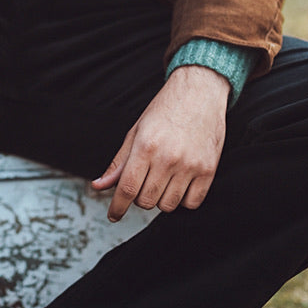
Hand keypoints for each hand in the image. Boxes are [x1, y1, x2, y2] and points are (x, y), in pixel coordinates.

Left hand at [92, 64, 227, 221]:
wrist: (199, 91)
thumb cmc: (165, 110)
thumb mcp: (136, 131)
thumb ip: (119, 162)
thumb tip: (99, 186)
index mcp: (146, 147)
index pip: (127, 189)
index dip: (117, 207)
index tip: (114, 215)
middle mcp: (168, 158)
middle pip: (146, 201)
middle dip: (140, 197)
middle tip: (145, 182)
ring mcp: (190, 165)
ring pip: (168, 205)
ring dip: (161, 199)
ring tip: (163, 180)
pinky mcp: (208, 170)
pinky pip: (192, 203)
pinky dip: (183, 200)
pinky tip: (180, 184)